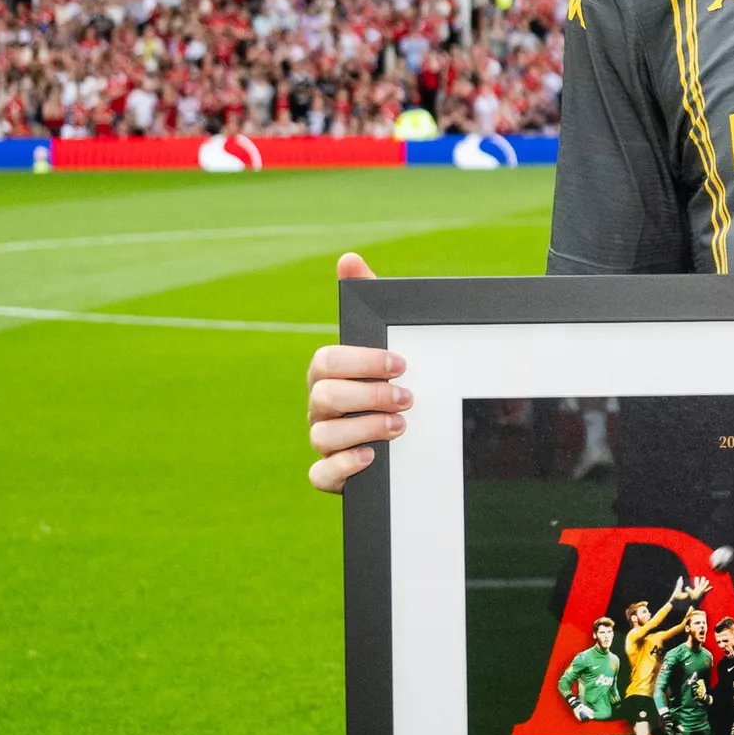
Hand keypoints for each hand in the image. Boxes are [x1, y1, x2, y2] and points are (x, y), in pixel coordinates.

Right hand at [305, 254, 398, 492]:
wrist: (413, 435)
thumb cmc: (392, 380)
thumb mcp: (387, 341)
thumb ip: (369, 299)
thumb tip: (348, 259)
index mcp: (329, 374)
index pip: (327, 361)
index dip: (361, 362)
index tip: (400, 364)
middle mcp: (321, 407)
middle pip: (326, 397)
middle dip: (370, 396)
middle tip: (408, 398)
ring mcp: (323, 441)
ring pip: (323, 435)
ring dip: (364, 429)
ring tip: (401, 426)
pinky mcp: (332, 474)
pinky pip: (320, 475)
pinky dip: (344, 466)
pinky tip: (372, 457)